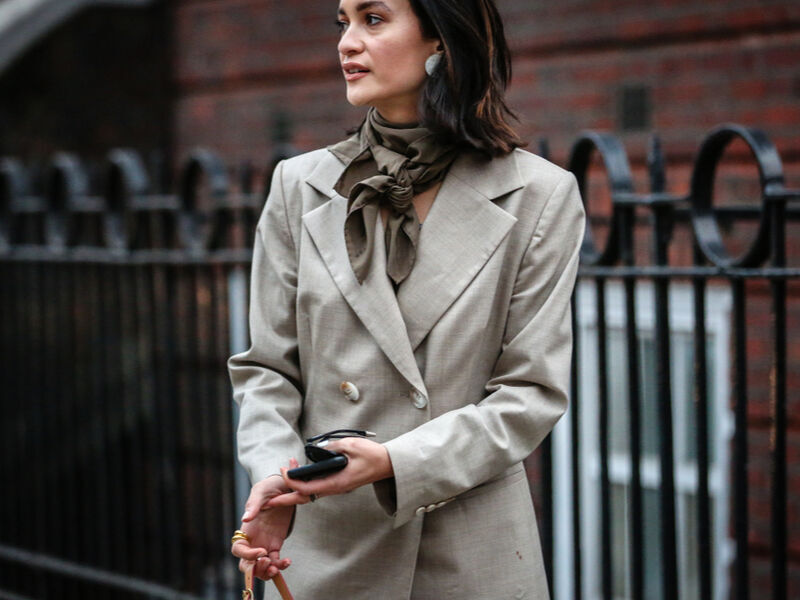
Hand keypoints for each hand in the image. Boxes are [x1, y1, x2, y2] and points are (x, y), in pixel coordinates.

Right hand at [231, 475, 293, 579]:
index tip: (261, 551)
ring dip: (267, 572)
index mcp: (246, 529)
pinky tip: (287, 561)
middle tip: (268, 563)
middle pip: (247, 563)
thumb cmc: (269, 487)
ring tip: (277, 567)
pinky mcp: (276, 544)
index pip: (238, 549)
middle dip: (255, 569)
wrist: (285, 487)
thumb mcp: (260, 492)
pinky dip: (281, 565)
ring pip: (261, 566)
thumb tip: (245, 518)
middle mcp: (253, 540)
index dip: (247, 555)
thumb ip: (253, 505)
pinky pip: (276, 560)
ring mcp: (264, 543)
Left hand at [267, 438, 393, 507]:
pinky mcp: (337, 483)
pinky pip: (317, 489)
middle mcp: (334, 488)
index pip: (307, 488)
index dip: (292, 481)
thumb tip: (315, 449)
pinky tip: (297, 479)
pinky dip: (303, 486)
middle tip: (267, 501)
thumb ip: (331, 447)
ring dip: (293, 491)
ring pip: (309, 495)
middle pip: (304, 498)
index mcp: (336, 483)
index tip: (283, 470)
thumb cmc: (372, 455)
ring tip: (278, 487)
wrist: (387, 463)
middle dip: (285, 500)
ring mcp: (335, 487)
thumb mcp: (350, 445)